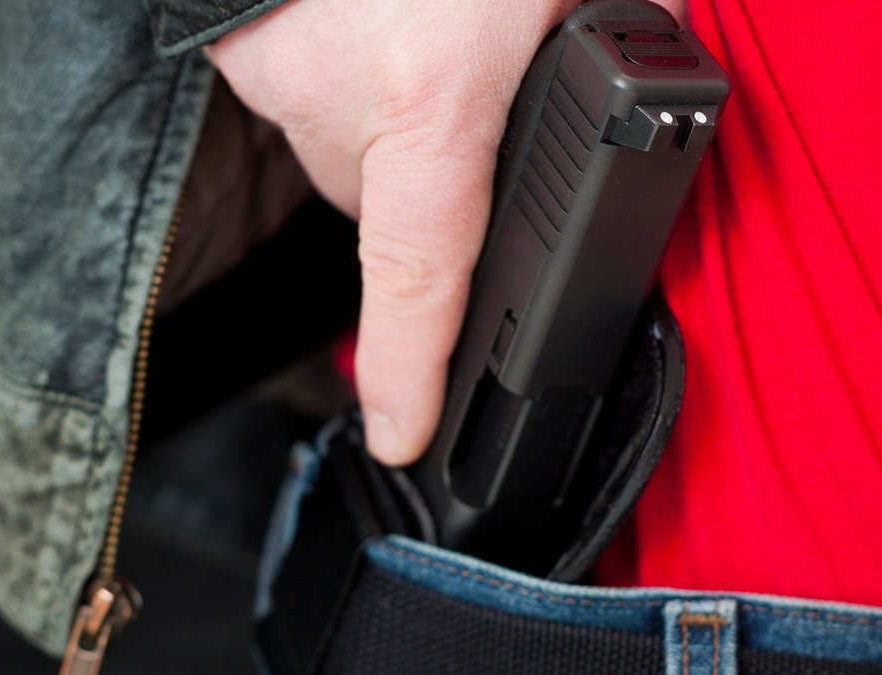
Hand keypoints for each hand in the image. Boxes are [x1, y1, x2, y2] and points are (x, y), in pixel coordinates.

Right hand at [207, 0, 587, 465]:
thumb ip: (616, 32)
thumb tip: (639, 83)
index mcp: (431, 94)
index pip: (416, 272)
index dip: (404, 369)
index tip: (396, 434)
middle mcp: (335, 102)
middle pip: (390, 210)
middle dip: (437, 183)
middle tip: (483, 101)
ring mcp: (277, 75)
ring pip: (352, 152)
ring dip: (392, 121)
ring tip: (430, 33)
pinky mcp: (242, 49)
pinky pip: (311, 100)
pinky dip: (348, 77)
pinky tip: (378, 19)